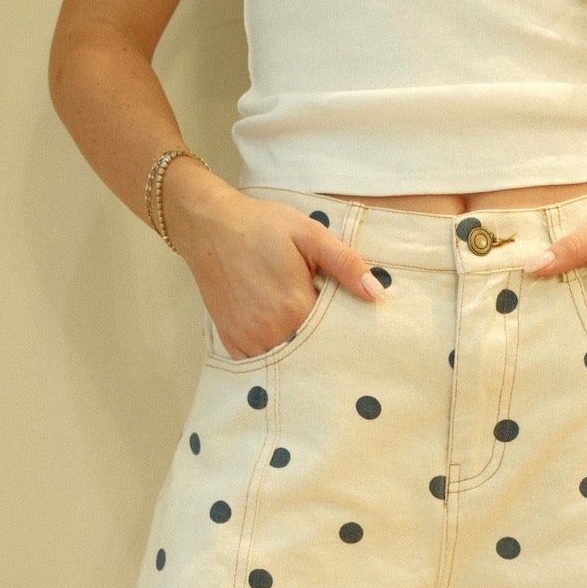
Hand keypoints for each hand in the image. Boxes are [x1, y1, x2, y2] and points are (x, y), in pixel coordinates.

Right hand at [159, 160, 386, 360]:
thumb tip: (377, 293)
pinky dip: (274, 352)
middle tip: (324, 320)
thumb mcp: (310, 235)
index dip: (344, 326)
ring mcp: (249, 342)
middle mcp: (272, 334)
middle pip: (312, 352)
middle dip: (323, 342)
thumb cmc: (261, 226)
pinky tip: (278, 331)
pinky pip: (262, 361)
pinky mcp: (233, 344)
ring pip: (288, 361)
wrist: (209, 226)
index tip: (348, 317)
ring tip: (297, 323)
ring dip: (298, 349)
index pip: (335, 334)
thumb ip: (345, 264)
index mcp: (296, 309)